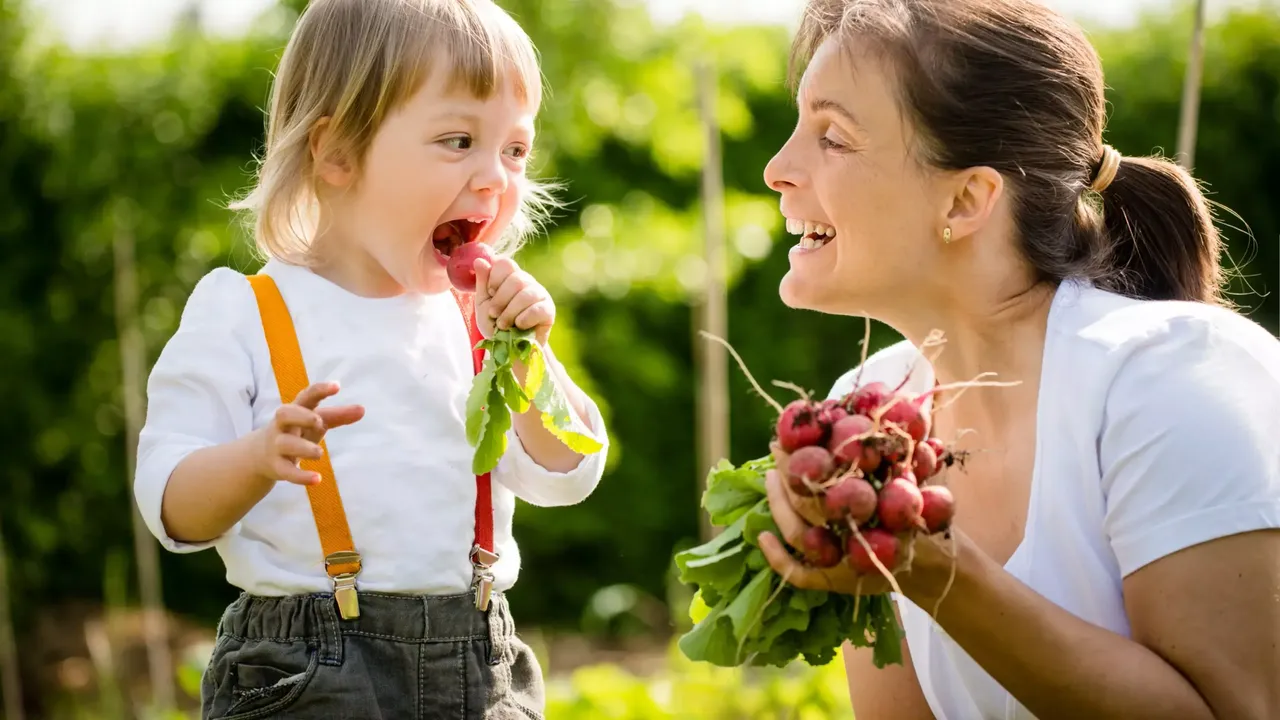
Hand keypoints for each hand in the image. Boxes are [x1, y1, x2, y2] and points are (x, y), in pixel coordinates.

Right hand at [253, 381, 364, 484]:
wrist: (261, 454)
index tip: (337, 386)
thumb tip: (362, 409)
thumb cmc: (297, 431)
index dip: (320, 390)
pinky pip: (286, 471)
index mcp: (295, 410)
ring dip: (304, 448)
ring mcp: (277, 445)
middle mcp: (283, 425)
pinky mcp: (277, 466)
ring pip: (286, 444)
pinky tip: (317, 479)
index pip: (305, 396)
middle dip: (301, 416)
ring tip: (319, 453)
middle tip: (319, 422)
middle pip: (284, 414)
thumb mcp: (316, 422)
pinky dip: (301, 476)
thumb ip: (339, 416)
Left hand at [473, 256, 554, 344]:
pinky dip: (524, 319)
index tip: (490, 292)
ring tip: (503, 325)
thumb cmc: (495, 326)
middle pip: (516, 279)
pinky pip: (538, 308)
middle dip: (501, 299)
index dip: (495, 277)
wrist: (509, 350)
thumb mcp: (483, 304)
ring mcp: (540, 295)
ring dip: (510, 312)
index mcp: (511, 277)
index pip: (505, 263)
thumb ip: (482, 283)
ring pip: (526, 294)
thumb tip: (479, 260)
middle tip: (494, 314)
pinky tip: (519, 326)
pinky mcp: (549, 310)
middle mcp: (527, 282)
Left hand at [757, 441, 954, 598]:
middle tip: (778, 447)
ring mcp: (841, 563)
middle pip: (810, 505)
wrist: (932, 567)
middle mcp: (854, 537)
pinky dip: (777, 557)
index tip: (797, 434)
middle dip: (790, 474)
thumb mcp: (917, 483)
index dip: (811, 457)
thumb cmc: (920, 518)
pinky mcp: (831, 582)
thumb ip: (909, 455)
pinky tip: (762, 536)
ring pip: (798, 534)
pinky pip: (798, 574)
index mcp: (874, 512)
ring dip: (777, 504)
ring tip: (768, 475)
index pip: (832, 481)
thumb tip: (904, 408)